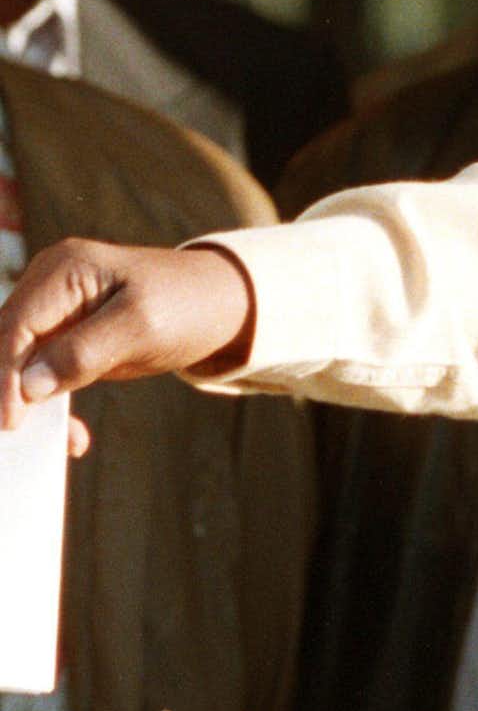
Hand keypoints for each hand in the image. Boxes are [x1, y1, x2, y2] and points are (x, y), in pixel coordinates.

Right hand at [0, 239, 253, 428]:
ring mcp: (55, 312)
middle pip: (7, 345)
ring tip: (69, 439)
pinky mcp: (66, 338)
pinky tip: (75, 435)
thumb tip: (28, 386)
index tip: (10, 420)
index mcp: (64, 271)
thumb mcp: (142, 326)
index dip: (5, 374)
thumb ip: (84, 352)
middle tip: (19, 436)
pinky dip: (53, 404)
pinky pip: (43, 374)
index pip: (15, 326)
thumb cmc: (188, 305)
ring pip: (19, 364)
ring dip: (31, 404)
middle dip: (11, 393)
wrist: (222, 304)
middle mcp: (49, 287)